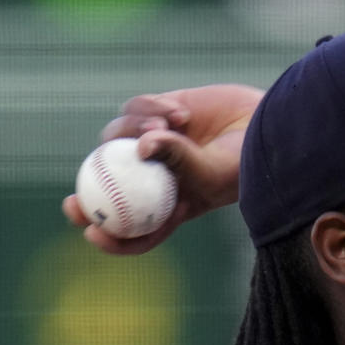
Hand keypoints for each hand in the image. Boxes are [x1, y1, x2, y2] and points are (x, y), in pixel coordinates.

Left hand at [63, 84, 263, 253]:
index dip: (109, 235)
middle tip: (74, 197)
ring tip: (168, 127)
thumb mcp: (214, 172)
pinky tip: (181, 114)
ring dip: (134, 131)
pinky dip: (152, 109)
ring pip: (118, 137)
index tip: (90, 232)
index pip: (134, 228)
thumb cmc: (250, 161)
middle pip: (110, 182)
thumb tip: (140, 145)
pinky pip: (137, 109)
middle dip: (89, 189)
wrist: (270, 123)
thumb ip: (179, 160)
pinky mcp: (161, 110)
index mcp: (172, 205)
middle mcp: (158, 175)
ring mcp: (157, 142)